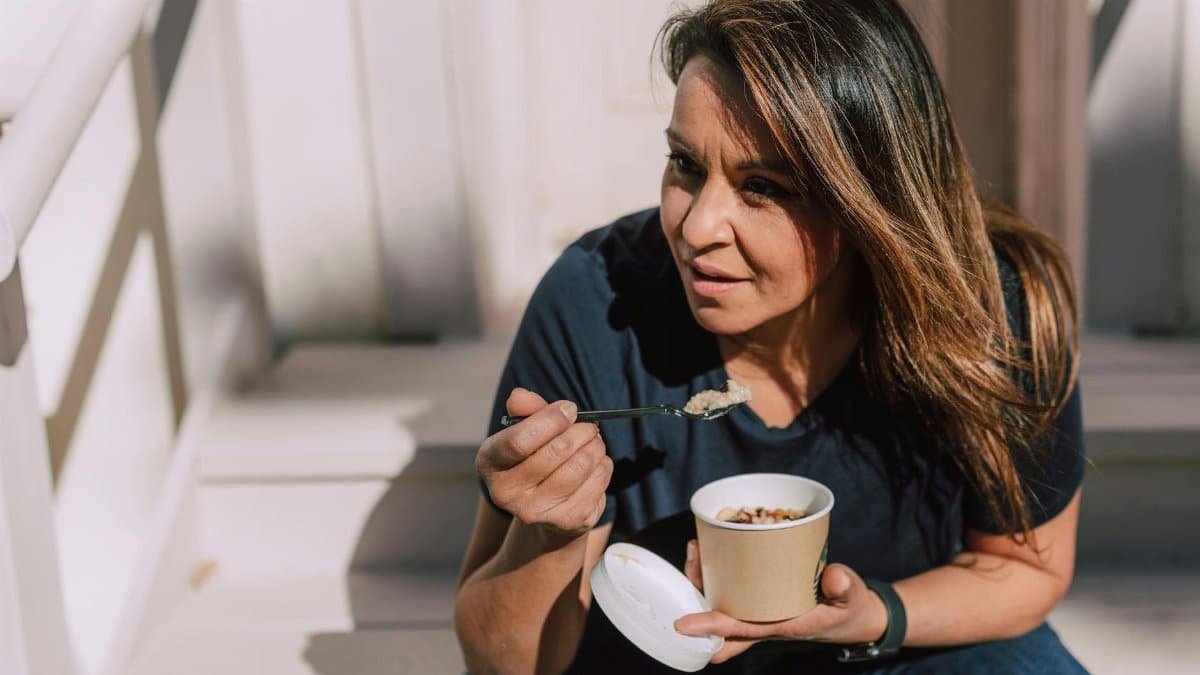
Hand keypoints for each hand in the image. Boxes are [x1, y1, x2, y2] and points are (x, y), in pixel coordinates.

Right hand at [476, 388, 612, 539]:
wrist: (545, 507)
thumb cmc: (535, 457)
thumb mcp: (526, 430)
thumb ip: (525, 409)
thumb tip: (519, 396)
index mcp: (489, 462)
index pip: (519, 440)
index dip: (550, 420)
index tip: (569, 409)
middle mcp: (505, 493)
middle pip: (556, 451)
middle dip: (580, 431)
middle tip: (588, 426)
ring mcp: (535, 512)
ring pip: (580, 465)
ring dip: (595, 446)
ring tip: (593, 442)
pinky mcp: (566, 522)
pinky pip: (597, 482)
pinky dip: (603, 466)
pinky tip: (597, 463)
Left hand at [675, 539, 887, 662]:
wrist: (852, 616)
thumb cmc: (848, 608)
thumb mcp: (852, 598)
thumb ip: (844, 588)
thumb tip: (835, 577)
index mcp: (782, 626)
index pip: (740, 630)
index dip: (711, 625)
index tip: (683, 624)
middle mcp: (763, 622)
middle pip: (718, 623)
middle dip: (696, 601)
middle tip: (692, 563)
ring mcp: (759, 613)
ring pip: (720, 606)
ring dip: (702, 584)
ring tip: (696, 549)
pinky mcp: (760, 600)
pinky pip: (730, 594)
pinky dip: (717, 576)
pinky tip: (712, 552)